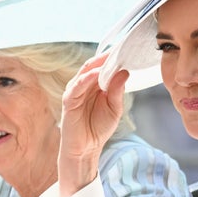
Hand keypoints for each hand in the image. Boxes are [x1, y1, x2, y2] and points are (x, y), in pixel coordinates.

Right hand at [58, 54, 127, 196]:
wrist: (86, 149)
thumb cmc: (98, 128)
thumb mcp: (114, 108)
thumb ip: (117, 91)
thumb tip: (125, 72)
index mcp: (96, 85)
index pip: (104, 66)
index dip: (114, 58)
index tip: (128, 48)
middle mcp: (85, 84)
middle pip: (95, 65)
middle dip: (107, 57)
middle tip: (121, 47)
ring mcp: (75, 91)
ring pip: (86, 72)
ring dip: (98, 64)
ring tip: (111, 57)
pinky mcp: (69, 100)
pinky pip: (77, 86)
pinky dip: (87, 78)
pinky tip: (97, 74)